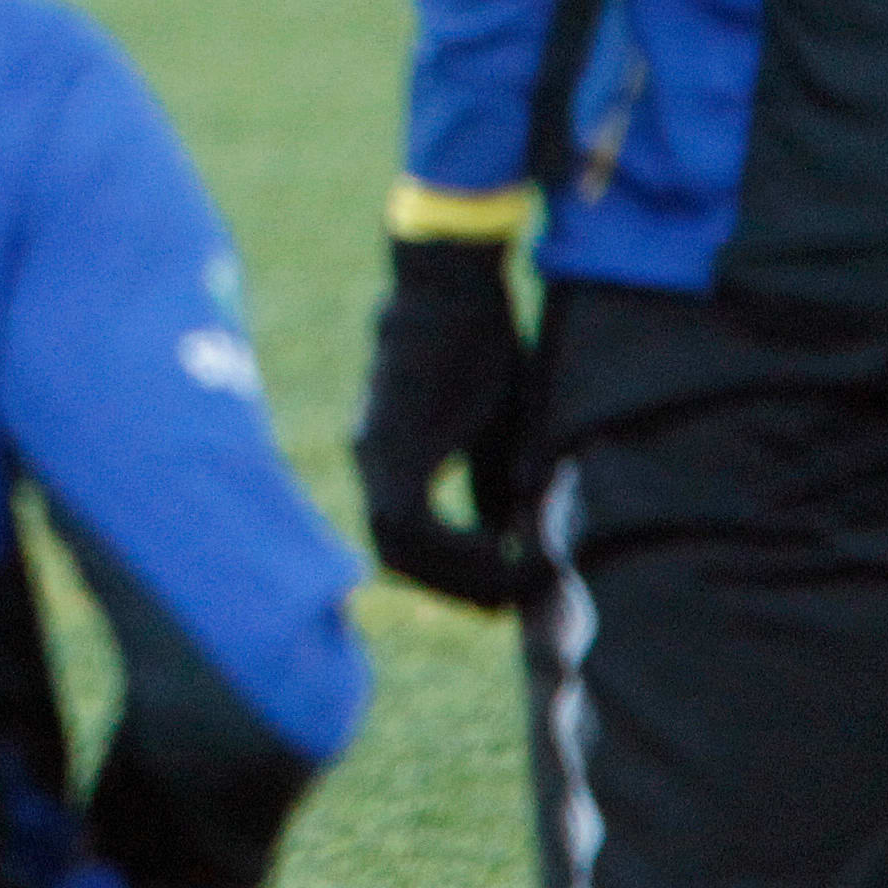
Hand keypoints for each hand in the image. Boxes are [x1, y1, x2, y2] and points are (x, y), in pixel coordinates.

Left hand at [353, 236, 536, 611]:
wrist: (454, 285)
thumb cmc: (479, 347)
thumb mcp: (494, 426)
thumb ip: (489, 481)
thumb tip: (502, 536)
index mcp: (390, 456)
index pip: (404, 543)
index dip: (448, 577)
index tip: (498, 593)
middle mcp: (370, 457)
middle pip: (396, 553)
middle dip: (454, 587)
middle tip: (505, 603)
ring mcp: (374, 449)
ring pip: (400, 542)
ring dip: (458, 572)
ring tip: (516, 577)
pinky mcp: (392, 438)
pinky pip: (411, 516)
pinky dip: (455, 543)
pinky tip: (503, 548)